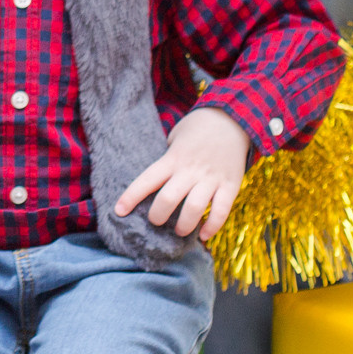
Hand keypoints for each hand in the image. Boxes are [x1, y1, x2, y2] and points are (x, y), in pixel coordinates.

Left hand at [114, 107, 250, 241]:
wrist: (233, 119)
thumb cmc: (198, 127)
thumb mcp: (176, 136)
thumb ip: (167, 158)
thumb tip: (155, 181)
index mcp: (173, 158)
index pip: (147, 179)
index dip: (131, 197)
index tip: (119, 211)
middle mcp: (190, 170)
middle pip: (168, 199)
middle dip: (157, 217)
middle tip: (156, 221)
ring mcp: (211, 178)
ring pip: (194, 209)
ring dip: (184, 226)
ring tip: (179, 231)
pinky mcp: (230, 185)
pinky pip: (222, 211)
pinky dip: (212, 227)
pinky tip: (203, 234)